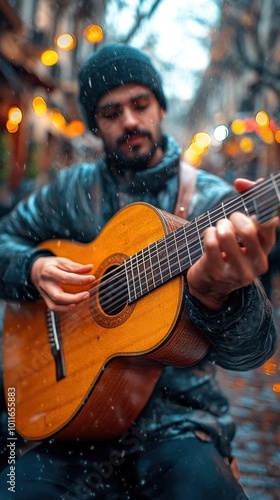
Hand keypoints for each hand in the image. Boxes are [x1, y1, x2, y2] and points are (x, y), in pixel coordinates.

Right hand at [30, 256, 94, 311]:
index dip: (80, 279)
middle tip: (87, 294)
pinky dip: (64, 309)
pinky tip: (74, 305)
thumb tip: (90, 268)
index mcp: (49, 271)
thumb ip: (76, 266)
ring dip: (69, 306)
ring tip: (82, 300)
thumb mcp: (62, 261)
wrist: (35, 270)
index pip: (65, 278)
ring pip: (54, 305)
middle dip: (74, 298)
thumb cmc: (51, 265)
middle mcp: (45, 284)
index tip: (92, 278)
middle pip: (57, 296)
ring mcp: (44, 293)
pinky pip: (53, 308)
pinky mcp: (45, 299)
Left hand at [186, 178, 277, 309]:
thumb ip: (245, 205)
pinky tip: (209, 238)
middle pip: (248, 229)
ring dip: (218, 226)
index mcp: (266, 250)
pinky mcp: (218, 273)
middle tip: (227, 221)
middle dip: (233, 218)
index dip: (259, 200)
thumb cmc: (226, 251)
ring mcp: (238, 271)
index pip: (270, 221)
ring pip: (227, 234)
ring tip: (217, 230)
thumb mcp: (240, 233)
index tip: (248, 186)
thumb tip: (242, 182)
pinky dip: (208, 234)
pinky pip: (211, 242)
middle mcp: (258, 263)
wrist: (209, 285)